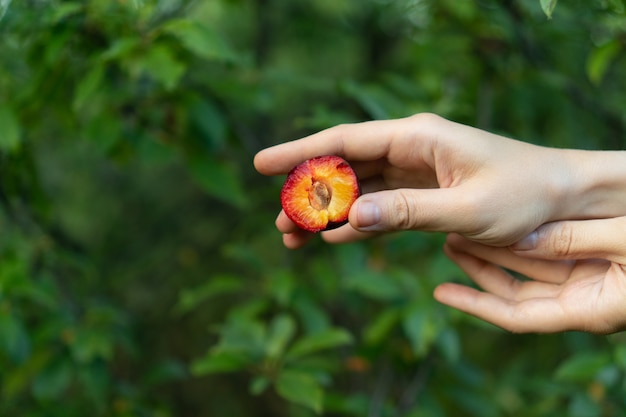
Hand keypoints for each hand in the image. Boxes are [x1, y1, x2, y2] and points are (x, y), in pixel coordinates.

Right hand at [255, 113, 582, 248]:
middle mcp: (411, 148)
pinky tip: (335, 239)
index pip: (345, 142)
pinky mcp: (424, 192)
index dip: (300, 153)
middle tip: (279, 222)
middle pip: (344, 166)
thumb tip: (348, 217)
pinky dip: (358, 223)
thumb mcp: (467, 208)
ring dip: (327, 212)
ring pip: (358, 189)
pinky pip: (380, 206)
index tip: (261, 165)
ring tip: (295, 238)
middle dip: (308, 193)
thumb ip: (406, 212)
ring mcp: (416, 170)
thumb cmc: (527, 195)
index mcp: (418, 137)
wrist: (565, 198)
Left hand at [434, 217, 625, 333]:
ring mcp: (590, 279)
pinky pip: (552, 252)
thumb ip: (574, 241)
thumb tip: (521, 240)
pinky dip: (527, 239)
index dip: (476, 305)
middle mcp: (584, 300)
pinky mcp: (597, 260)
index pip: (517, 316)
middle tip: (448, 242)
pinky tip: (501, 223)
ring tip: (465, 227)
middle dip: (481, 268)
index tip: (440, 293)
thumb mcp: (625, 242)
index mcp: (590, 310)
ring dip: (499, 249)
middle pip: (516, 291)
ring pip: (532, 267)